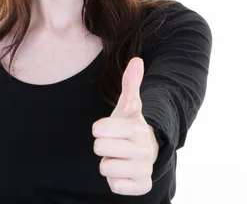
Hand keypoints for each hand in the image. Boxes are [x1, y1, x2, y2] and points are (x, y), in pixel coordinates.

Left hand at [92, 57, 158, 195]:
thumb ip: (130, 83)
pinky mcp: (141, 186)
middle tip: (115, 144)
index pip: (98, 129)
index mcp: (137, 128)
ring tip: (120, 157)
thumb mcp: (128, 106)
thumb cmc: (130, 127)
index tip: (110, 129)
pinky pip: (115, 186)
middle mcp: (143, 150)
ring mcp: (144, 169)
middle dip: (103, 146)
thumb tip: (137, 59)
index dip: (100, 128)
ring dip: (109, 163)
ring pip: (105, 168)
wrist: (147, 151)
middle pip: (99, 148)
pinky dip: (116, 181)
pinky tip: (125, 171)